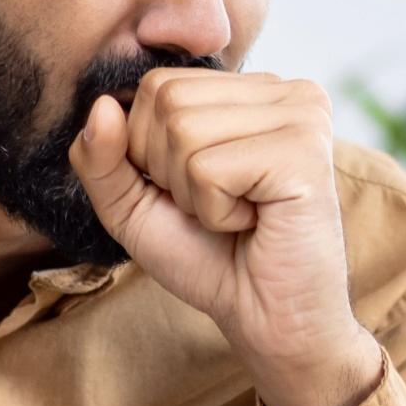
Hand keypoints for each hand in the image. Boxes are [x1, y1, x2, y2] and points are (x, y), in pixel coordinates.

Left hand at [66, 67, 379, 405]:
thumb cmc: (208, 259)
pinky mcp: (305, 151)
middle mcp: (285, 89)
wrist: (267, 320)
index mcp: (252, 90)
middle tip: (220, 207)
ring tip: (238, 215)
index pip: (157, 85)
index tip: (198, 189)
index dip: (150, 150)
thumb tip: (100, 105)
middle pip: (166, 102)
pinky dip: (215, 211)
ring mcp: (302, 114)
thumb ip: (102, 158)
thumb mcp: (134, 205)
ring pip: (184, 132)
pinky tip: (254, 222)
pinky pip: (209, 169)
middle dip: (170, 172)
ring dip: (194, 195)